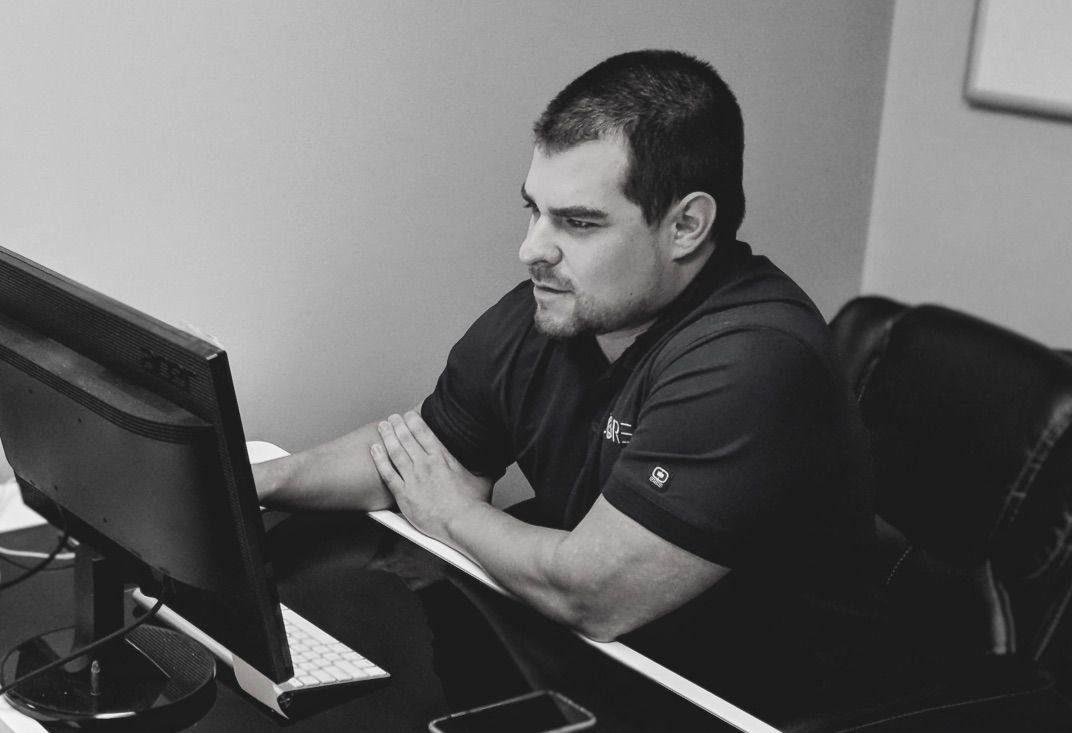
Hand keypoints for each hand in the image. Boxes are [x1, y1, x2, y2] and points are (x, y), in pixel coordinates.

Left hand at [370, 411, 491, 541]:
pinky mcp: (404, 494)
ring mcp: (413, 478)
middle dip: (398, 425)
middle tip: (392, 418)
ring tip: (382, 427)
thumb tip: (496, 465)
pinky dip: (380, 460)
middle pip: (407, 438)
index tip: (408, 415)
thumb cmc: (472, 505)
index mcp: (443, 458)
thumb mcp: (483, 481)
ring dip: (388, 436)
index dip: (414, 421)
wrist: (462, 522)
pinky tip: (375, 450)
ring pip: (395, 451)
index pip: (425, 433)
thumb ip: (487, 470)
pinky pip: (387, 473)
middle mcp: (425, 464)